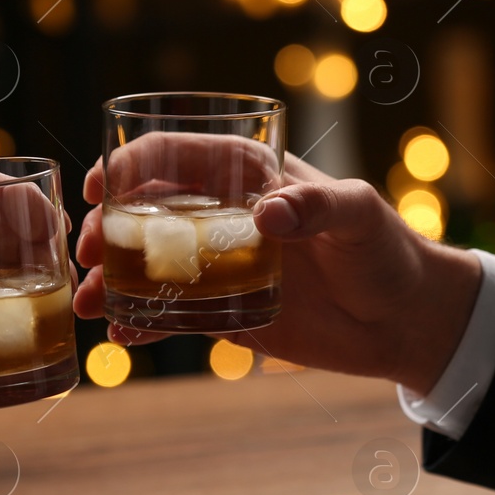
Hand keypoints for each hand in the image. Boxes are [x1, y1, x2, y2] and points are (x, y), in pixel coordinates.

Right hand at [72, 154, 483, 394]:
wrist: (405, 319)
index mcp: (248, 175)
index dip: (129, 166)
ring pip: (151, 267)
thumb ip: (317, 208)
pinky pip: (171, 315)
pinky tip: (122, 338)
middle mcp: (224, 215)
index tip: (99, 188)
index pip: (175, 156)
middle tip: (89, 256)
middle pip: (147, 212)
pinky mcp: (225, 312)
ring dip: (114, 282)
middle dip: (110, 230)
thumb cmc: (387, 250)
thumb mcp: (358, 215)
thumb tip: (269, 215)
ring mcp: (221, 265)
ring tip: (89, 305)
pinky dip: (142, 324)